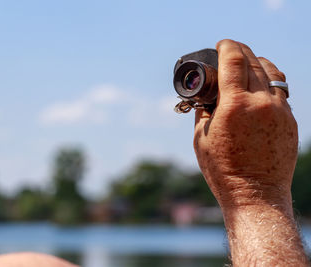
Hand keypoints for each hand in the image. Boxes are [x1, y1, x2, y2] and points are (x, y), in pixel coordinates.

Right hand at [194, 39, 297, 208]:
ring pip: (271, 72)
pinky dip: (269, 81)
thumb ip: (203, 110)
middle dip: (240, 51)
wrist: (256, 193)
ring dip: (257, 62)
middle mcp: (260, 103)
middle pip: (253, 62)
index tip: (221, 44)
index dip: (226, 47)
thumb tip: (204, 95)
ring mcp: (280, 111)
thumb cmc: (223, 169)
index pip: (233, 61)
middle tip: (230, 50)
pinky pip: (281, 91)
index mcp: (234, 106)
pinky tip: (260, 87)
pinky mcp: (290, 121)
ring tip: (247, 64)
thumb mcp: (201, 137)